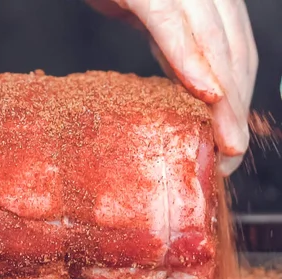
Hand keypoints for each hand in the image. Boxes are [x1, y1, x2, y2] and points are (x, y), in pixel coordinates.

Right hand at [88, 0, 258, 175]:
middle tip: (231, 152)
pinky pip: (171, 25)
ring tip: (224, 139)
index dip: (239, 98)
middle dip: (237, 107)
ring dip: (223, 95)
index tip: (232, 140)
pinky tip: (202, 92)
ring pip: (213, 41)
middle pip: (234, 50)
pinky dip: (188, 60)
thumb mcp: (149, 17)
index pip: (236, 51)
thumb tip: (193, 83)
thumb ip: (174, 43)